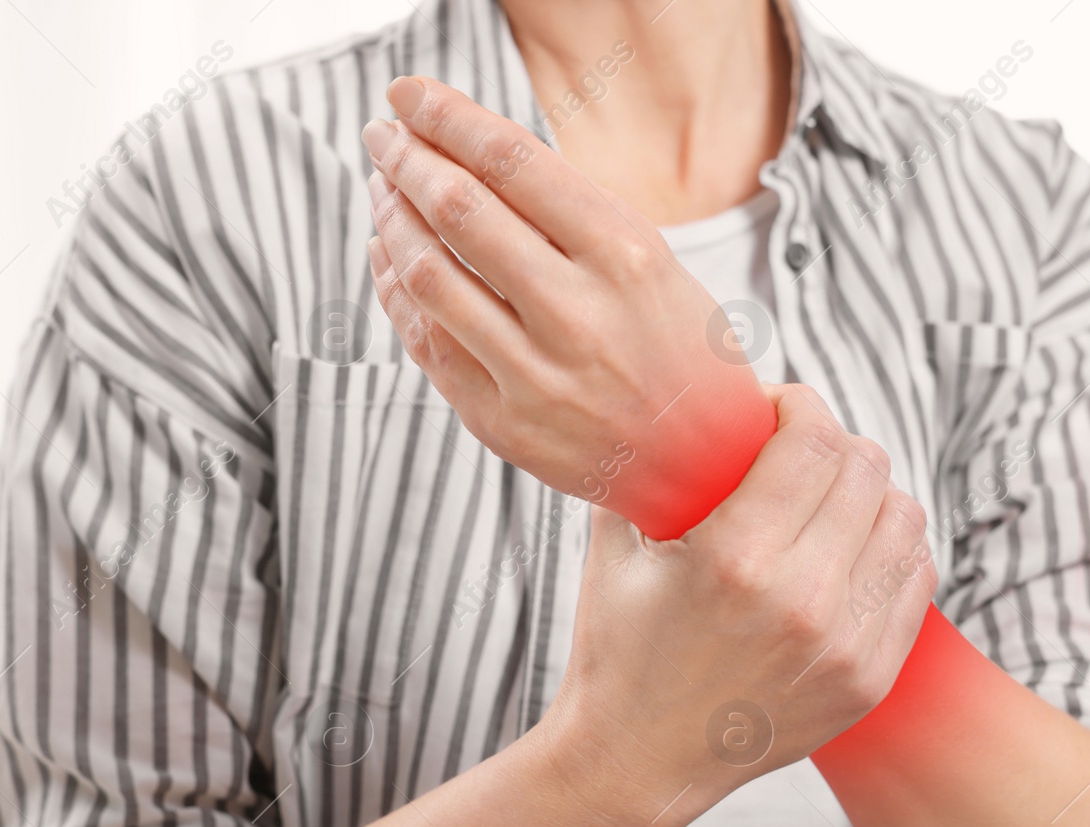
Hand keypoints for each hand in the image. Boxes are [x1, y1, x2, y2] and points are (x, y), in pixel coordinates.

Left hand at [363, 76, 775, 536]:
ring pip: (428, 275)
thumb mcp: (651, 263)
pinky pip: (425, 341)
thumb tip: (467, 155)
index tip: (409, 95)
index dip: (446, 118)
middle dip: (404, 159)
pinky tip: (390, 258)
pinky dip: (396, 289)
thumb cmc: (679, 351)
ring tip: (382, 191)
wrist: (707, 468)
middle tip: (382, 134)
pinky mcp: (500, 423)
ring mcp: (534, 375)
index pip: (512, 162)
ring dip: (389, 220)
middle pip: (458, 210)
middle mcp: (578, 314)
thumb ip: (567, 216)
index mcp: (626, 256)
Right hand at [540, 383, 937, 826]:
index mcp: (734, 559)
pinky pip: (914, 579)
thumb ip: (653, 469)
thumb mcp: (618, 547)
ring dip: (868, 493)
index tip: (775, 410)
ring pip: (905, 518)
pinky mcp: (868, 680)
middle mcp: (802, 601)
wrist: (636, 765)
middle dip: (832, 443)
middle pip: (866, 469)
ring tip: (828, 501)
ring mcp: (844, 646)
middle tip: (797, 453)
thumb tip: (685, 405)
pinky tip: (849, 550)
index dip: (799, 405)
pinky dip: (889, 549)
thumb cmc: (617, 646)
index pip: (813, 439)